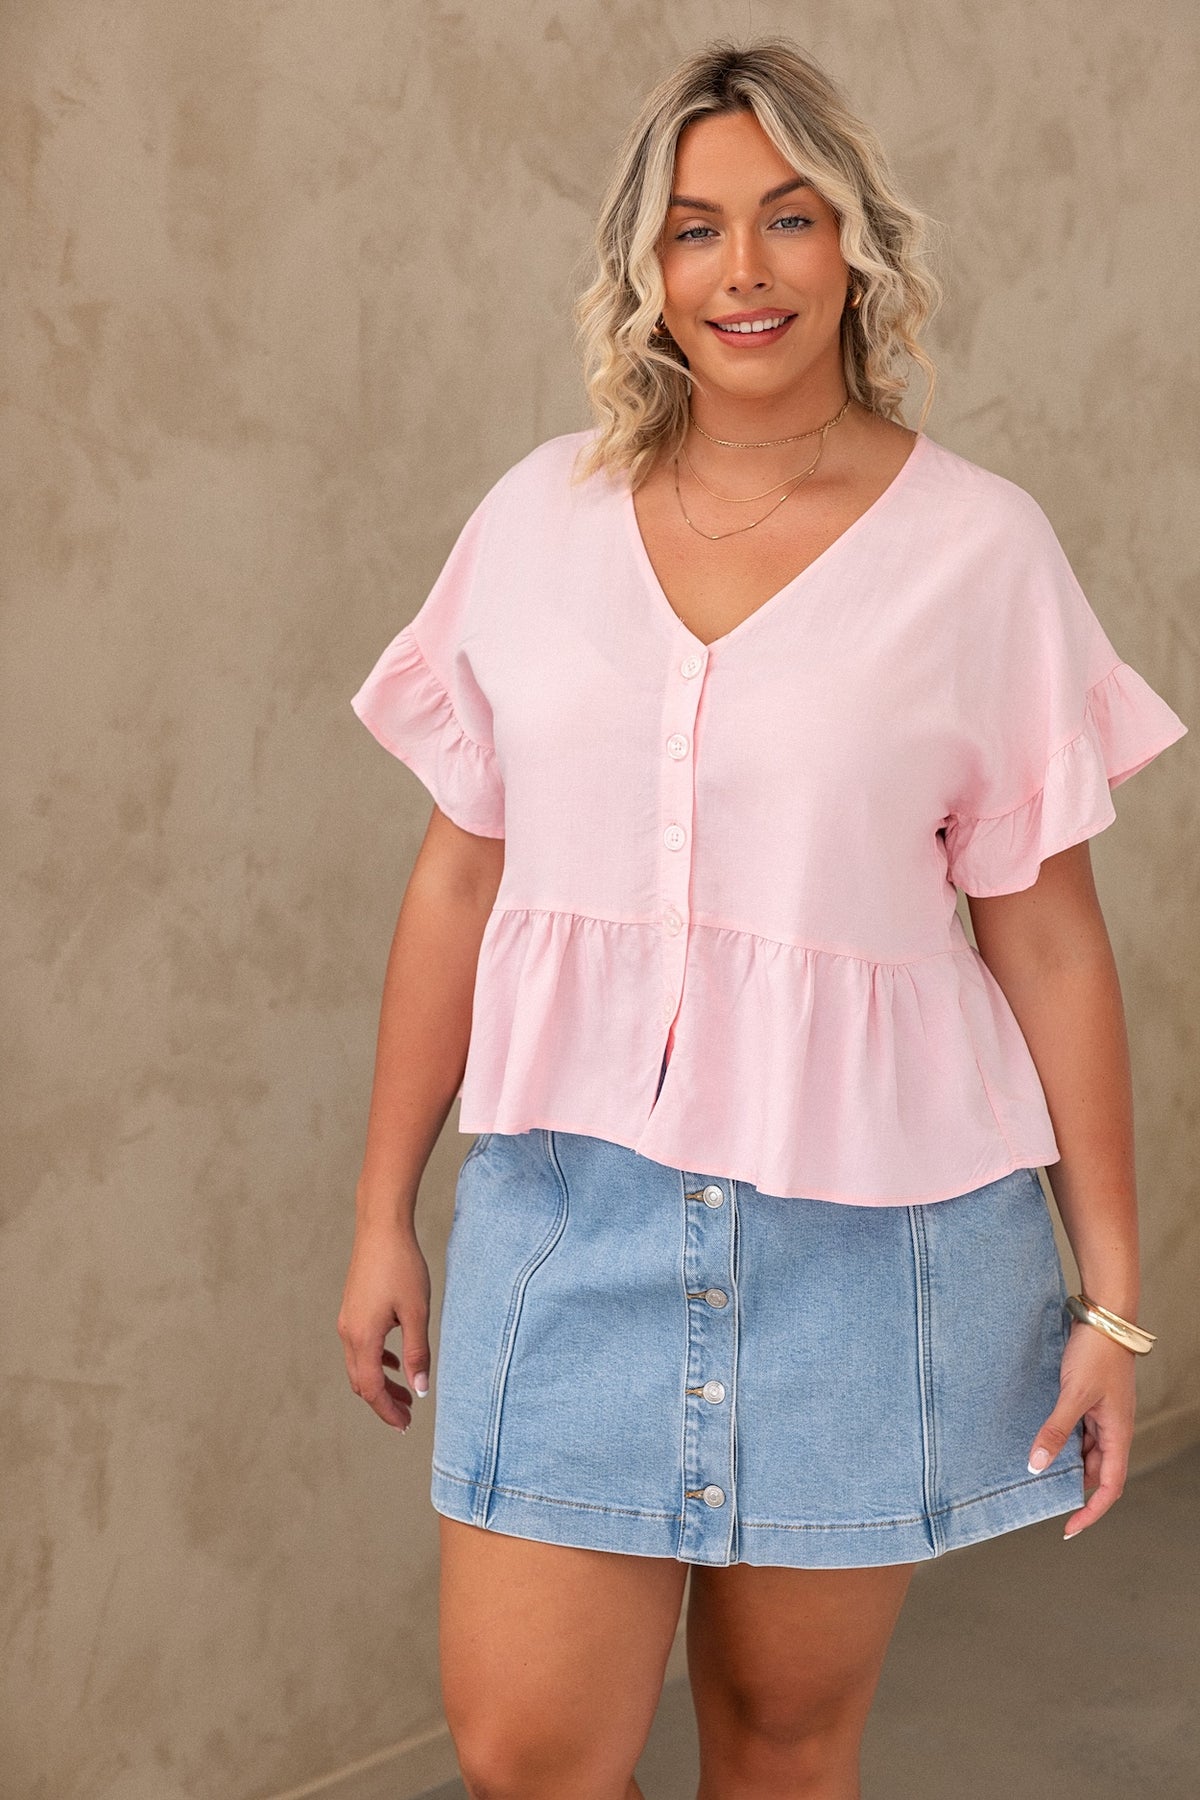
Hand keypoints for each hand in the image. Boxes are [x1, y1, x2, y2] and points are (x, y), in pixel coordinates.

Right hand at [337, 1220, 431, 1429]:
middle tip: (407, 1417)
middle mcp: (349, 1333)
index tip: (405, 1425)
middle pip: (362, 1382)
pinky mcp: (352, 1310)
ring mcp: (348, 1321)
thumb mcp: (416, 1313)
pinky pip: (360, 1347)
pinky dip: (377, 1361)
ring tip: (406, 1392)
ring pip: (360, 1365)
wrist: (381, 1229)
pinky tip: (396, 1360)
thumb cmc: (402, 1267)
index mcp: (363, 1337)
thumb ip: (417, 1353)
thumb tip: (419, 1390)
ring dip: (381, 1382)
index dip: (388, 1411)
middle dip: (383, 1402)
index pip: (372, 1389)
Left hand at [1028, 1320, 1136, 1538]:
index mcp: (1118, 1434)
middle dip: (1073, 1484)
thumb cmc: (1096, 1355)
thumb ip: (1055, 1430)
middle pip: (1096, 1471)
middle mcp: (1113, 1429)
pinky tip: (1042, 1436)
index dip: (1091, 1511)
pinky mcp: (1090, 1400)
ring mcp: (1102, 1415)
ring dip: (1065, 1459)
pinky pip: (1077, 1429)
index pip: (1110, 1487)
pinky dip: (1062, 1437)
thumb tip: (1037, 1465)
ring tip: (1036, 1464)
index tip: (1069, 1527)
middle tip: (1041, 1493)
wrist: (1103, 1319)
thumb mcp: (1073, 1395)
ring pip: (1084, 1450)